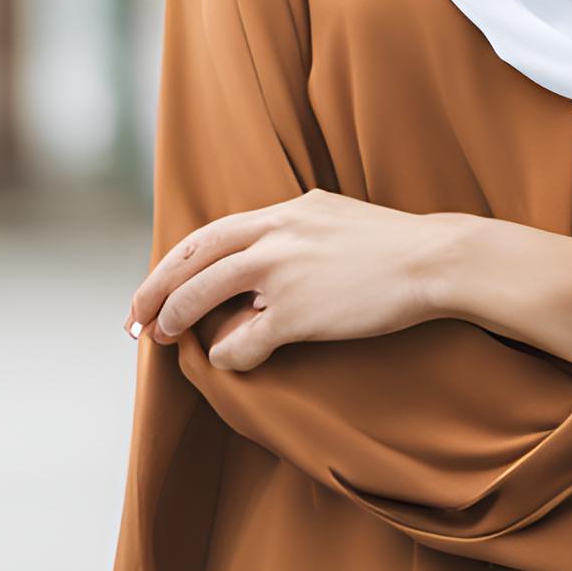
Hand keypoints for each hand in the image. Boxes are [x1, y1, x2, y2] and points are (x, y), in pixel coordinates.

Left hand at [126, 188, 447, 372]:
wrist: (435, 258)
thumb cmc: (392, 245)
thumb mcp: (333, 218)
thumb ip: (293, 231)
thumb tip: (262, 258)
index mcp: (285, 210)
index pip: (211, 233)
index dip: (176, 261)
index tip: (155, 285)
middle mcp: (277, 232)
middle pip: (194, 256)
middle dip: (157, 287)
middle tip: (137, 316)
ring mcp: (285, 269)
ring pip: (206, 292)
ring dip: (177, 317)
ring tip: (164, 336)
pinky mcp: (299, 310)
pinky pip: (245, 338)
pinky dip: (228, 352)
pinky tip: (227, 360)